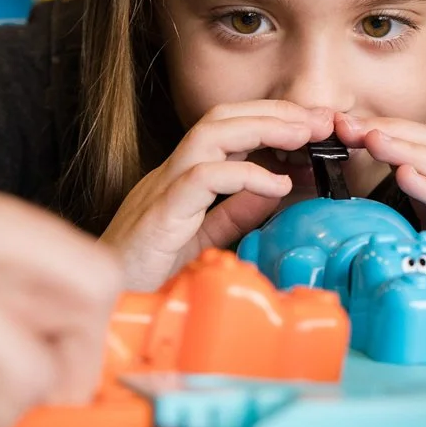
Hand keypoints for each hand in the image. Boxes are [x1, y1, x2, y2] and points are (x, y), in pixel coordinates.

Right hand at [101, 101, 334, 288]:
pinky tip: (278, 184)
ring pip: (209, 133)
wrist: (106, 316)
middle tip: (320, 118)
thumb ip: (234, 213)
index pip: (227, 129)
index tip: (315, 125)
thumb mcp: (202, 240)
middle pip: (220, 117)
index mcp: (181, 180)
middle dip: (274, 110)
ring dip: (263, 126)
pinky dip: (245, 175)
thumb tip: (275, 190)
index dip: (272, 119)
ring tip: (303, 135)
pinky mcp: (158, 217)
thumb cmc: (146, 281)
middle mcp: (169, 176)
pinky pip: (202, 179)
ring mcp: (160, 191)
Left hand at [333, 112, 425, 235]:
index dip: (380, 123)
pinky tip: (406, 176)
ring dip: (406, 151)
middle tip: (352, 128)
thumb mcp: (415, 185)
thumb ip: (389, 160)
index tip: (342, 123)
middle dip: (390, 131)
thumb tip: (346, 138)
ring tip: (375, 142)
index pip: (413, 132)